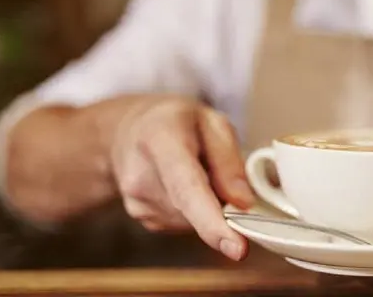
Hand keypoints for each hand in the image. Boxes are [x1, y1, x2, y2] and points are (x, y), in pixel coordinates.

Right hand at [110, 97, 253, 260]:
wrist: (129, 130)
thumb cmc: (176, 122)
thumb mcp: (211, 122)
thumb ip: (229, 161)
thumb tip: (243, 203)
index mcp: (161, 140)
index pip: (188, 189)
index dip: (213, 223)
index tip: (237, 249)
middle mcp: (141, 176)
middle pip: (194, 210)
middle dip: (221, 203)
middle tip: (217, 169)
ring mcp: (137, 202)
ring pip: (194, 220)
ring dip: (207, 204)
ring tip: (194, 170)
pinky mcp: (142, 218)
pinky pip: (186, 223)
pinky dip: (195, 210)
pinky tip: (183, 185)